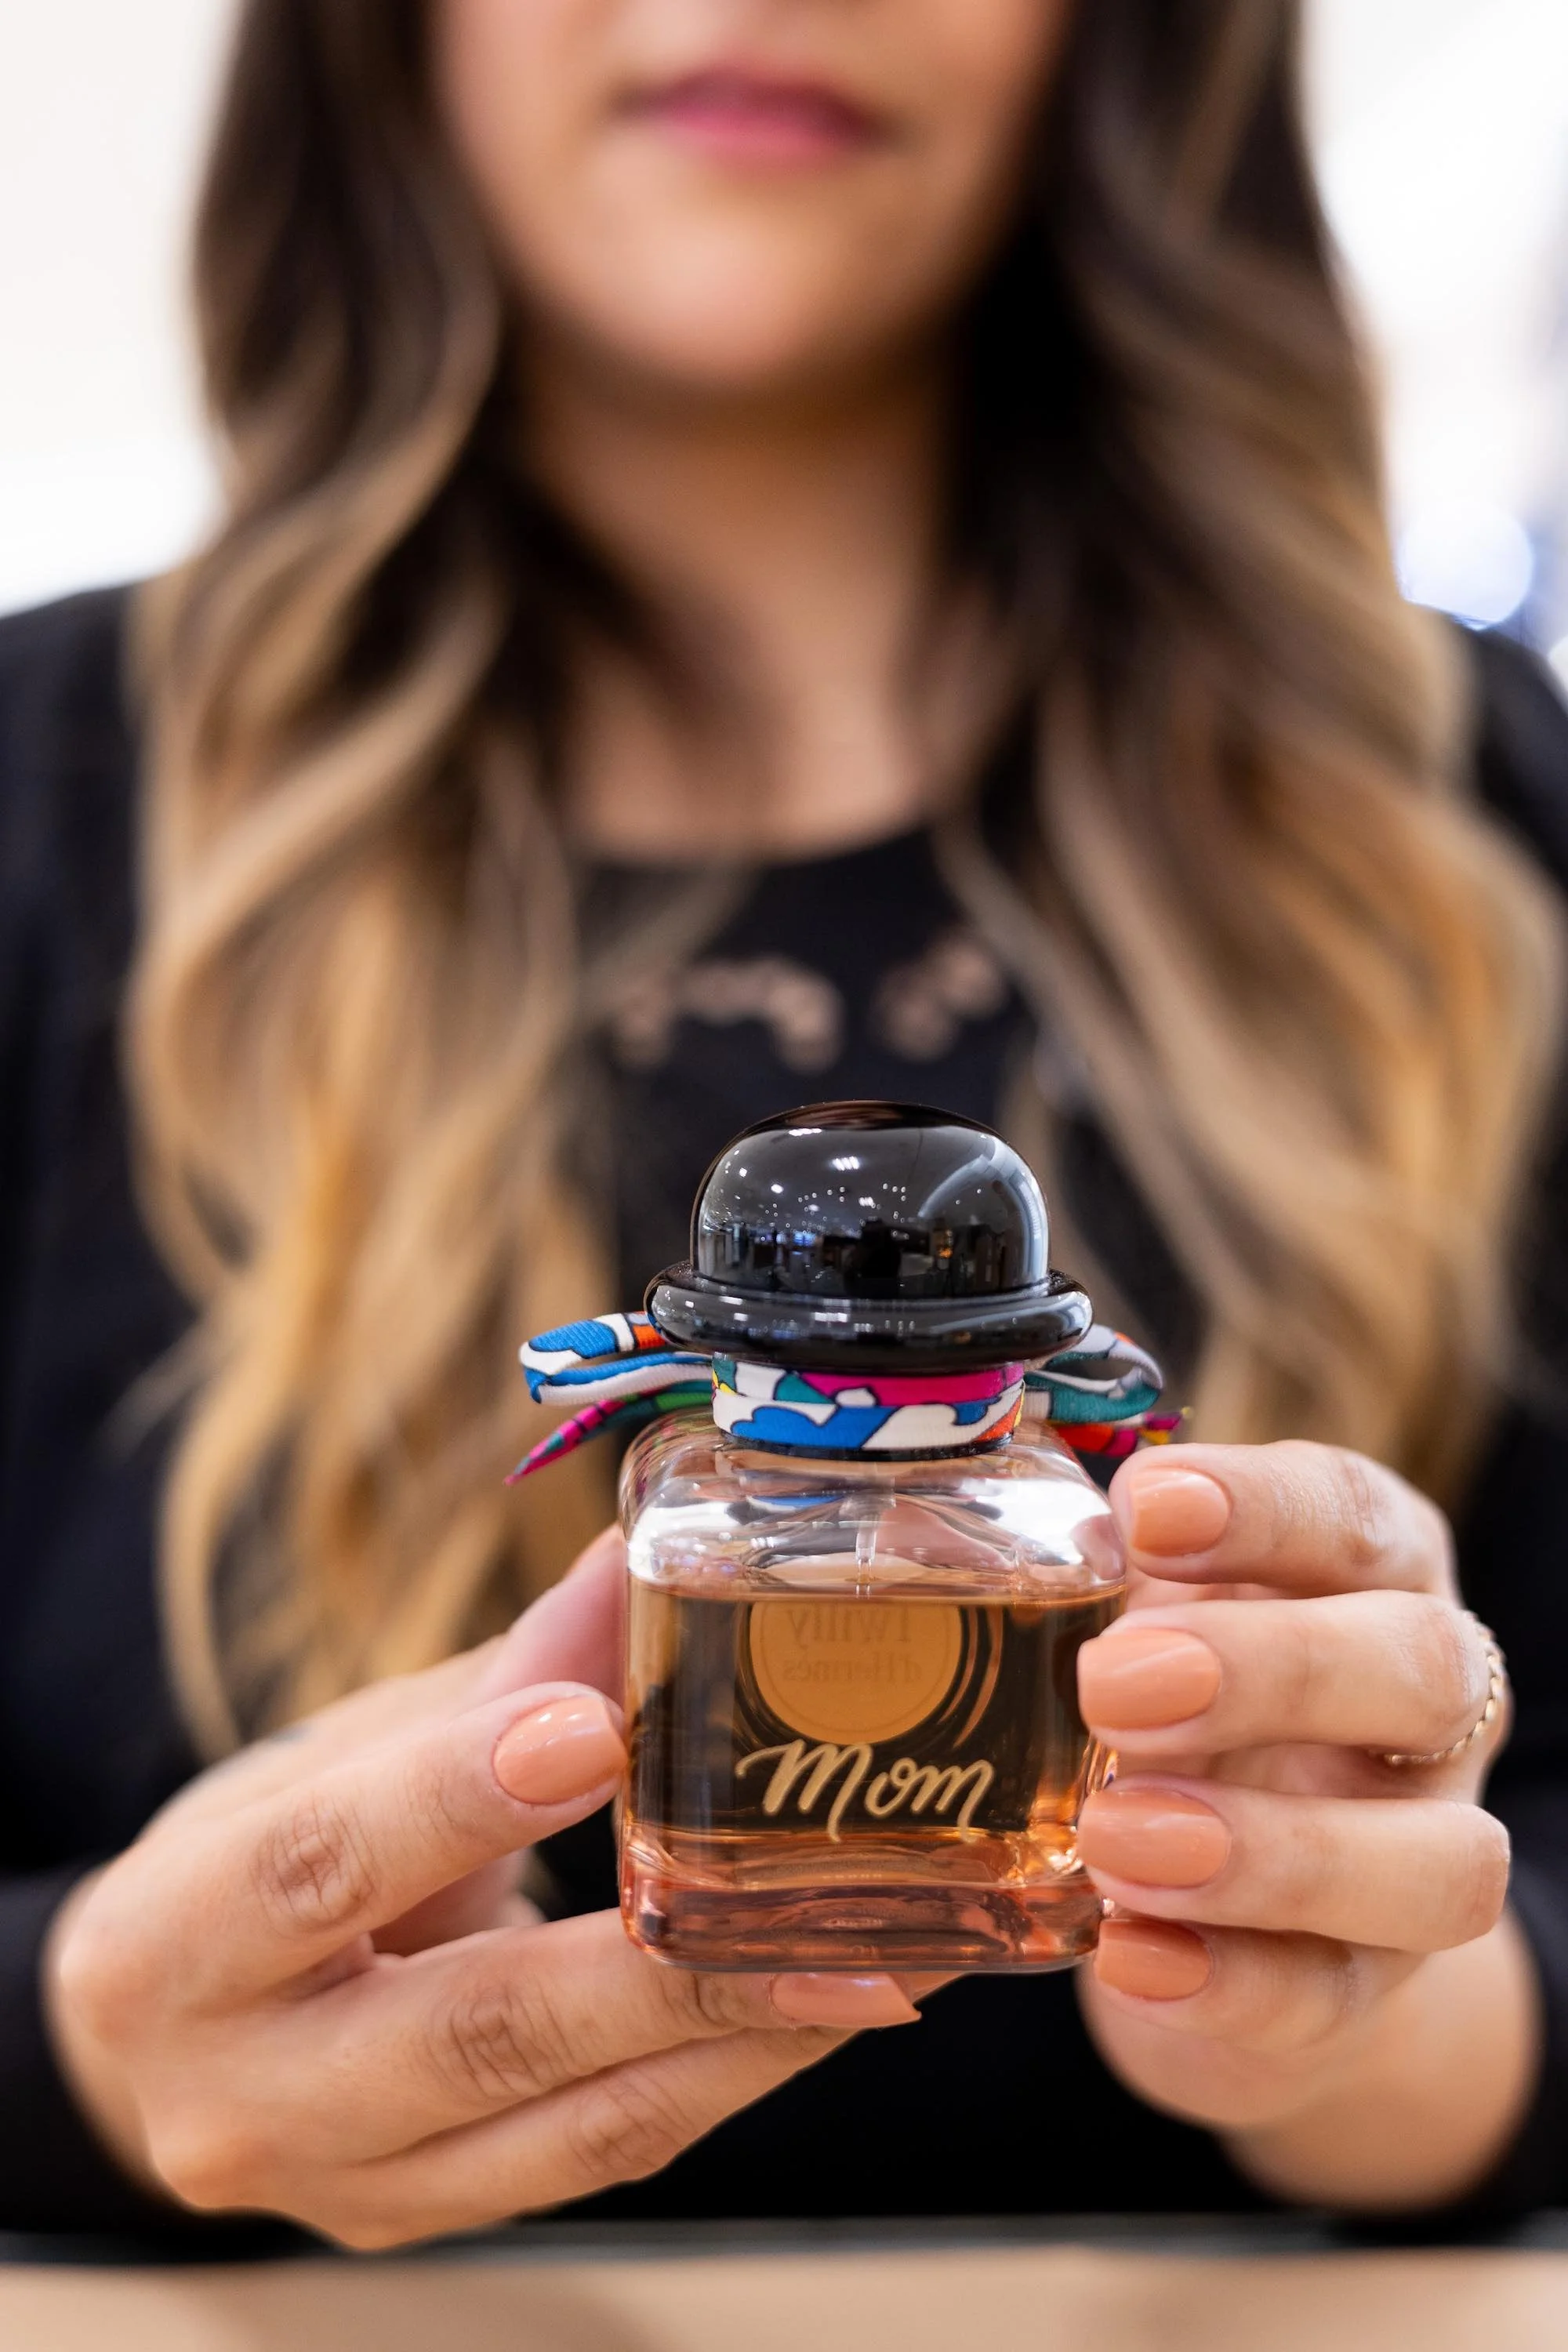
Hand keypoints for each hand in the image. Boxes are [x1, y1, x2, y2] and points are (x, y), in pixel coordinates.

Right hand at [45, 1531, 918, 2247]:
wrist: (166, 2044)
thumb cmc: (254, 1865)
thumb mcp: (334, 1755)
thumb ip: (495, 1680)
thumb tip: (637, 1559)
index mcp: (175, 1938)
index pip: (319, 1864)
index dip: (459, 1795)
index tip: (597, 1727)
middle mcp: (247, 2090)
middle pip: (476, 2031)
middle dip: (666, 1968)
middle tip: (821, 1907)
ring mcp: (345, 2184)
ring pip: (571, 2123)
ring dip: (741, 2037)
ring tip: (873, 1958)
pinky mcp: (429, 2220)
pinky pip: (602, 2155)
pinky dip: (722, 2078)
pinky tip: (813, 2006)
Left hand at [1073, 1442, 1538, 2207]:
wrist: (1235, 1912)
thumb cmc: (1176, 1707)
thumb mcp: (1137, 1619)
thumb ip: (1075, 1581)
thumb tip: (926, 1538)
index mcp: (1367, 1575)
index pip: (1350, 1511)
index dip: (1262, 1506)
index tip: (1144, 1511)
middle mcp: (1427, 1707)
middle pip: (1420, 1664)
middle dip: (1272, 1668)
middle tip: (1109, 1685)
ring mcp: (1421, 1853)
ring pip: (1435, 1859)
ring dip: (1276, 1852)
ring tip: (1115, 1841)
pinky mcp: (1371, 1989)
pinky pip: (1333, 1996)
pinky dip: (1232, 1981)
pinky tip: (1127, 1957)